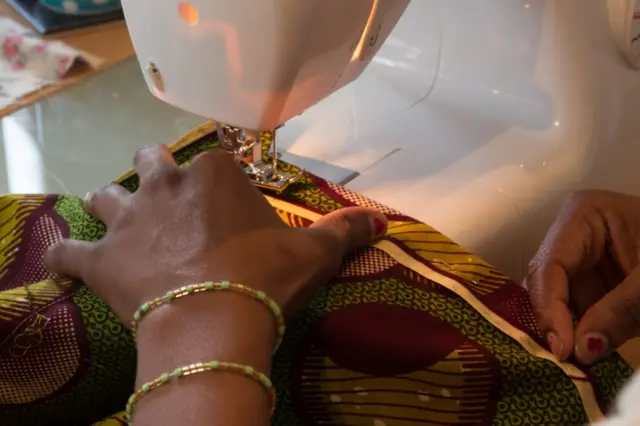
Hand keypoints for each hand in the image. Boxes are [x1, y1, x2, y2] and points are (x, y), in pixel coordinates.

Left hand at [44, 145, 386, 323]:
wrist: (215, 319)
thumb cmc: (266, 277)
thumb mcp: (314, 254)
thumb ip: (345, 231)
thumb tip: (383, 220)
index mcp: (215, 175)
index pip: (214, 159)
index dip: (218, 178)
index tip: (225, 198)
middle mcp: (165, 184)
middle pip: (152, 161)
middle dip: (158, 173)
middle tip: (169, 199)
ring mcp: (127, 219)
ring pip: (106, 195)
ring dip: (112, 205)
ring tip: (121, 223)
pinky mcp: (100, 258)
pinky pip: (69, 253)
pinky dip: (68, 259)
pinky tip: (68, 266)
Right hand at [525, 190, 639, 363]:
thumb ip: (621, 312)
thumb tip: (582, 350)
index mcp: (585, 214)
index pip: (551, 264)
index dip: (550, 306)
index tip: (562, 348)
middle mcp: (573, 232)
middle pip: (546, 280)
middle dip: (555, 318)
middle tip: (564, 358)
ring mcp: (583, 255)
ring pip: (558, 297)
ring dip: (568, 328)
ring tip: (577, 357)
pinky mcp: (595, 276)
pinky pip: (578, 305)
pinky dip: (583, 328)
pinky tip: (589, 347)